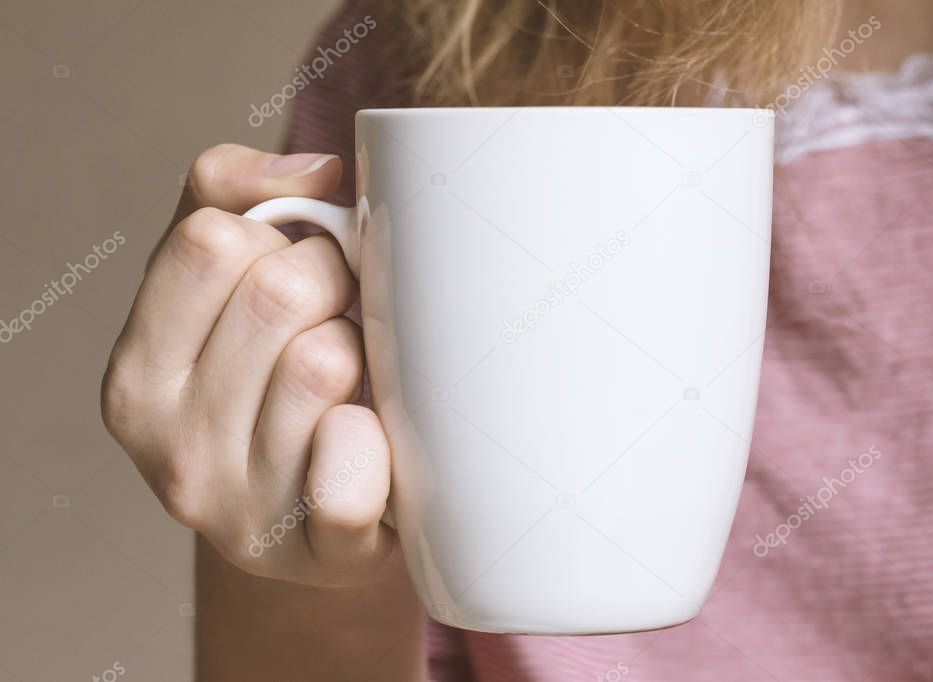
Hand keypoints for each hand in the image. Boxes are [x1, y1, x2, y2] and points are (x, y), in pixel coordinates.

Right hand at [102, 144, 399, 586]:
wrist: (309, 524)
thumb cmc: (267, 386)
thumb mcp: (220, 287)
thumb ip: (235, 195)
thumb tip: (319, 165)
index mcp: (138, 377)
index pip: (213, 240)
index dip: (281, 234)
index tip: (301, 262)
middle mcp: (173, 451)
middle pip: (279, 292)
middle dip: (333, 284)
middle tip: (341, 318)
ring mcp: (243, 512)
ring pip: (324, 362)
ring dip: (364, 355)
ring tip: (354, 381)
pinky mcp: (320, 555)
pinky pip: (351, 481)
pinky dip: (375, 445)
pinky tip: (372, 440)